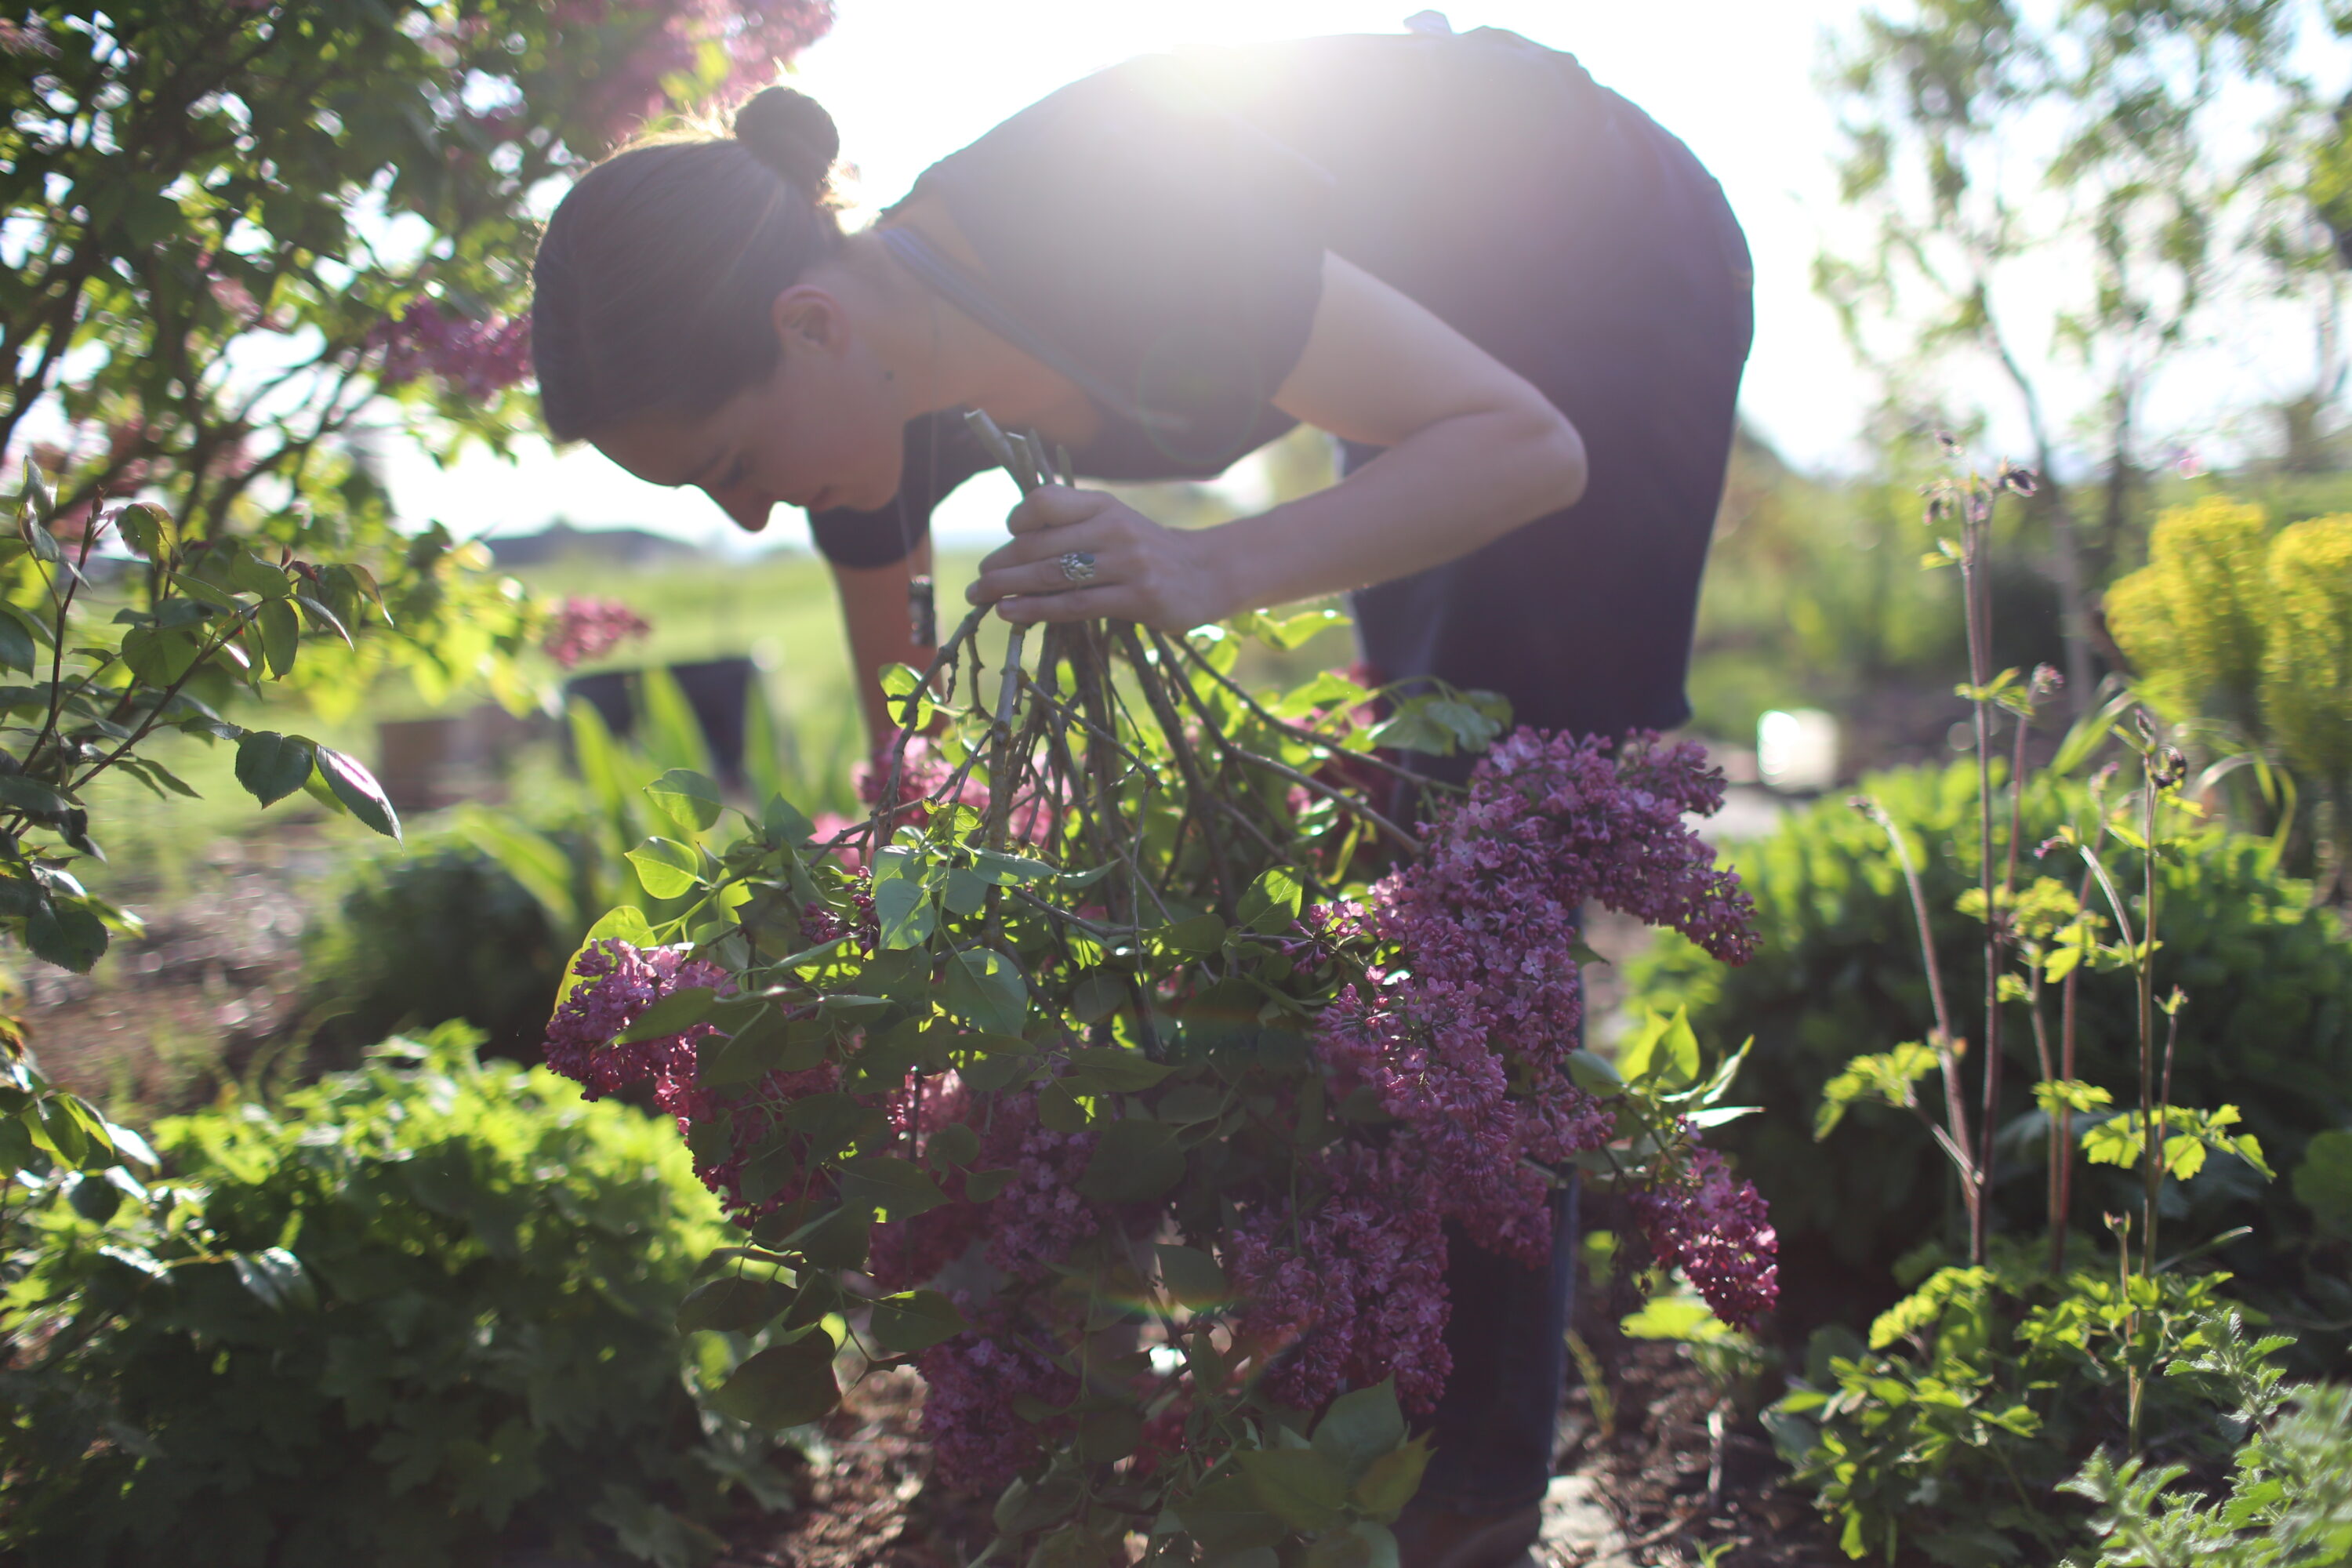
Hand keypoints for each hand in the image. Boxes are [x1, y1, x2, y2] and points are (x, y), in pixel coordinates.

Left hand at [967, 485, 1234, 629]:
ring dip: (1009, 588)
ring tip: (982, 597)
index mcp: (1103, 505)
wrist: (1207, 573)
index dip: (1018, 521)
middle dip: (1001, 564)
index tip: (1008, 539)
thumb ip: (1072, 526)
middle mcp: (1114, 528)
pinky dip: (1036, 610)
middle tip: (978, 581)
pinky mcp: (1138, 598)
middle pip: (1040, 546)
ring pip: (1052, 576)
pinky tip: (1011, 613)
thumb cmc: (1147, 551)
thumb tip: (1012, 547)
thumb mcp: (1114, 524)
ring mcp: (1128, 563)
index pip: (1045, 503)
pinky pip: (1075, 605)